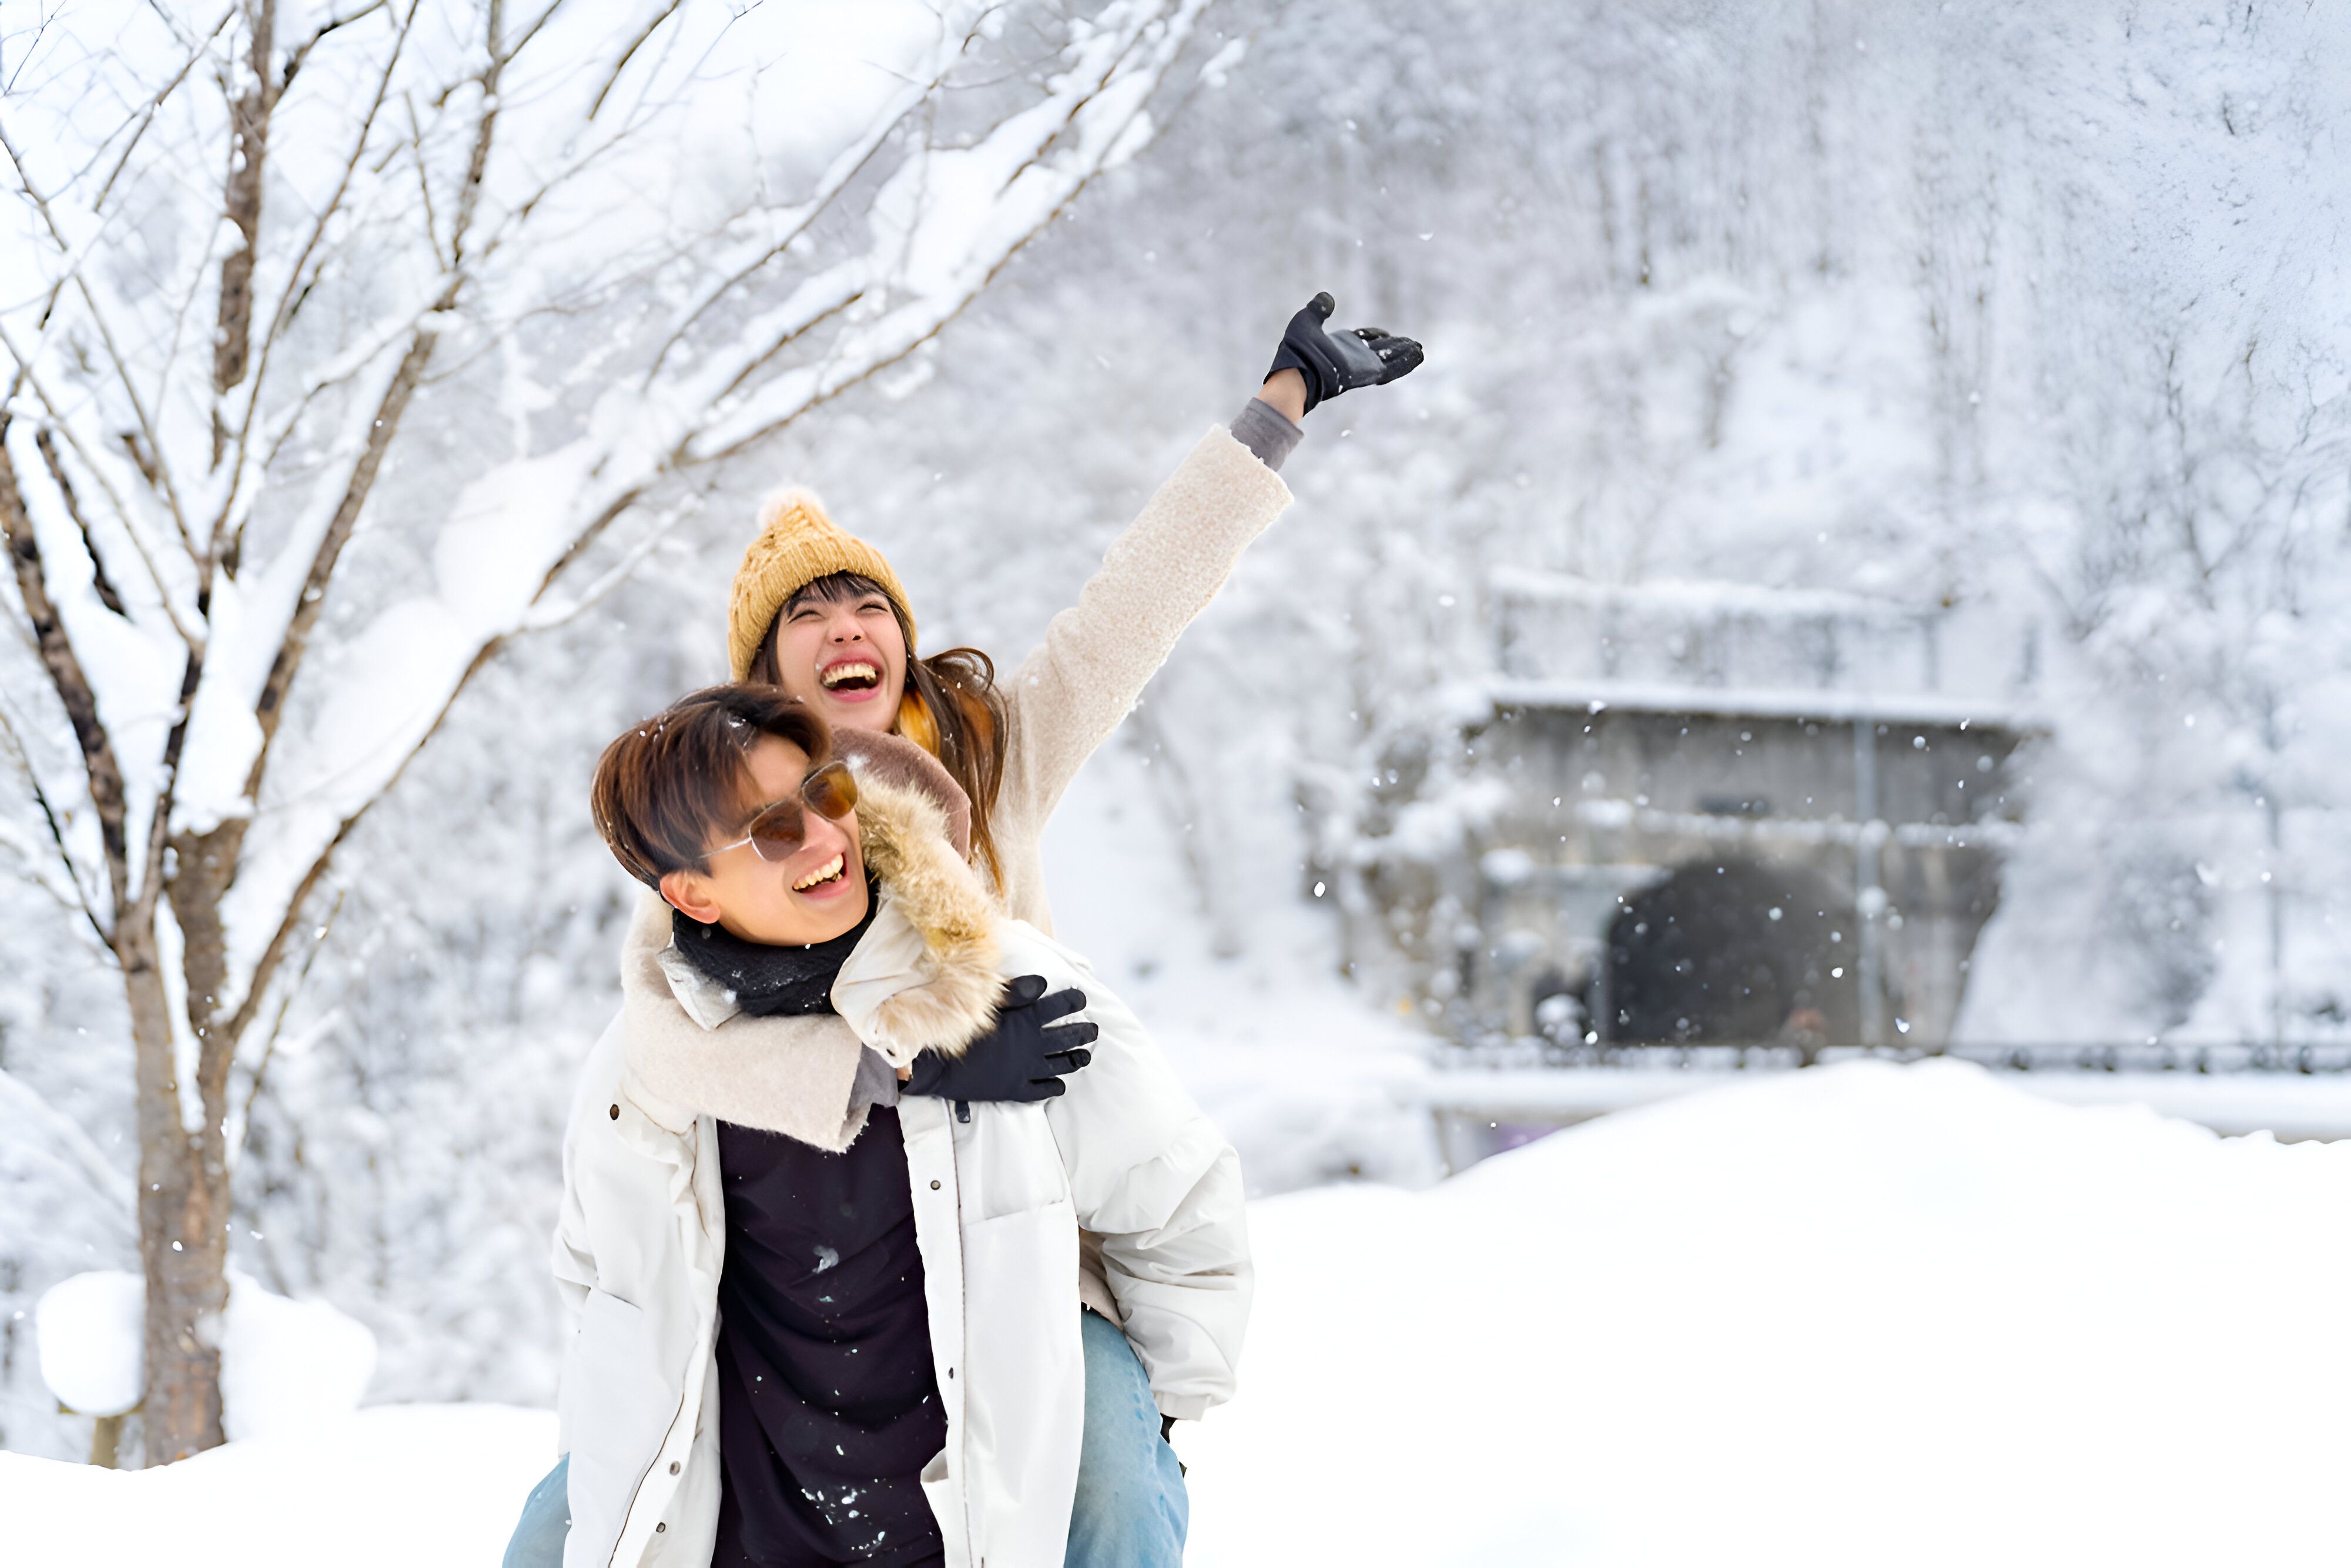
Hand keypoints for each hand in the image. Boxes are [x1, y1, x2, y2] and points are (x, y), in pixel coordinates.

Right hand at [904, 974, 1096, 1102]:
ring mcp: (1027, 1069)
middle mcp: (1033, 1045)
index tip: (1081, 998)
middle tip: (1093, 1030)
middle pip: (1068, 1037)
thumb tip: (1043, 983)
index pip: (1060, 1006)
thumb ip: (1017, 991)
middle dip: (1084, 1032)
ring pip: (1061, 1064)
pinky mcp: (1015, 1089)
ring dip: (1075, 1059)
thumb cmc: (958, 1026)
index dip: (1073, 1000)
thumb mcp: (985, 1001)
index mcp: (1028, 1019)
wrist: (937, 1063)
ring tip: (1085, 1057)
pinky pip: (1043, 1090)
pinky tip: (1060, 1084)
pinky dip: (1054, 1086)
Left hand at [1265, 292, 1422, 413]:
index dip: (1375, 336)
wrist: (1296, 371)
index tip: (1386, 334)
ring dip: (1406, 354)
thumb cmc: (1297, 350)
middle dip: (1396, 347)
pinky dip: (1406, 362)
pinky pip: (1392, 368)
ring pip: (1390, 359)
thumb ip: (1318, 309)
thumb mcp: (1306, 321)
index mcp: (1341, 346)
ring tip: (1421, 350)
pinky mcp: (1368, 372)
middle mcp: (1354, 357)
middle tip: (1413, 344)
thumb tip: (1326, 297)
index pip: (1363, 340)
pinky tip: (1419, 355)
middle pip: (1381, 350)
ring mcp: (1362, 366)